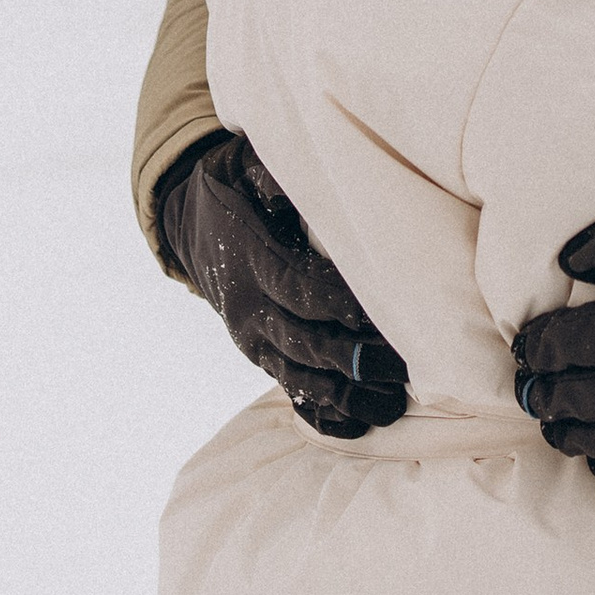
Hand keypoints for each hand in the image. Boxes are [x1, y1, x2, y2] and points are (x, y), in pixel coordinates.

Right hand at [156, 133, 407, 439]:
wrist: (193, 222)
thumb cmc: (238, 186)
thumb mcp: (246, 167)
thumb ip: (274, 175)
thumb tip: (300, 171)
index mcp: (253, 257)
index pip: (298, 285)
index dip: (336, 302)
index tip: (379, 312)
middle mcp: (250, 307)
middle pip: (303, 339)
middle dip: (351, 358)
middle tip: (402, 370)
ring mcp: (253, 338)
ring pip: (298, 375)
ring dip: (344, 394)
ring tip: (391, 406)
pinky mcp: (260, 355)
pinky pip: (287, 391)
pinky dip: (320, 412)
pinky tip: (357, 427)